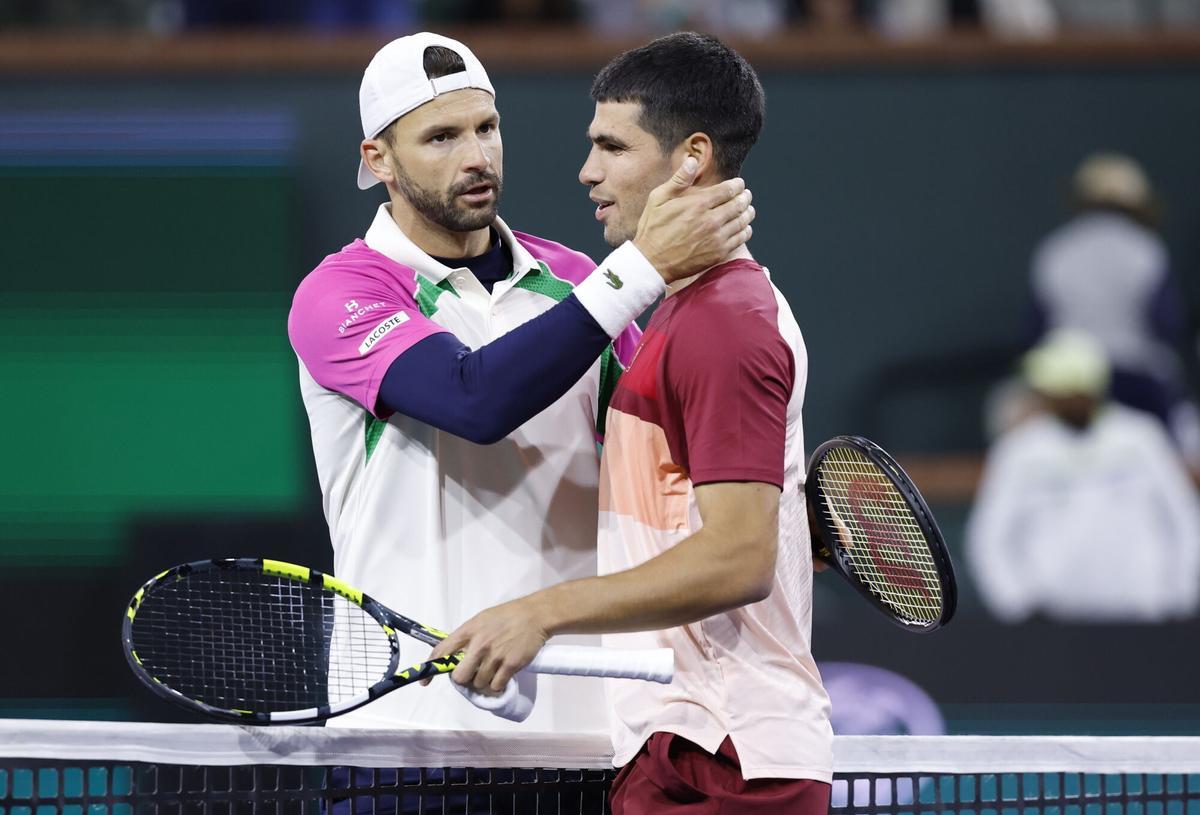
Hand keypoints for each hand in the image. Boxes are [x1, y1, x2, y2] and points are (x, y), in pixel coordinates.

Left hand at [424, 597, 549, 693]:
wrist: (535, 615)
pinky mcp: (511, 665)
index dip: (431, 669)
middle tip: (473, 674)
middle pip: (460, 677)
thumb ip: (467, 637)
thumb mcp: (481, 620)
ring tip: (493, 670)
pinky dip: (497, 685)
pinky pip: (496, 686)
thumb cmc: (507, 616)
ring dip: (483, 681)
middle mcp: (479, 644)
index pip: (442, 651)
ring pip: (479, 683)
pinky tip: (502, 675)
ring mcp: (495, 656)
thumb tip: (455, 656)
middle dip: (464, 679)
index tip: (425, 682)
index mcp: (469, 630)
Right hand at [632, 156, 754, 282]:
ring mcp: (717, 238)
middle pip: (739, 204)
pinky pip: (741, 239)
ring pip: (742, 221)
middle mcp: (711, 220)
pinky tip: (743, 227)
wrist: (652, 262)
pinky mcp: (719, 253)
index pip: (728, 189)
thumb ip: (678, 179)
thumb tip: (692, 160)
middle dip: (745, 196)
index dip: (737, 185)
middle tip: (746, 195)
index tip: (739, 184)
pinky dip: (745, 230)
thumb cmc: (653, 229)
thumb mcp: (658, 199)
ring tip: (748, 209)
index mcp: (698, 204)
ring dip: (748, 212)